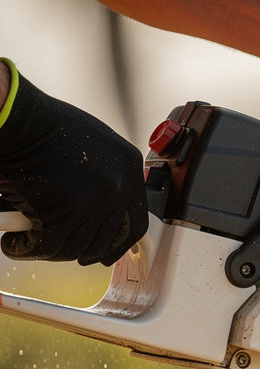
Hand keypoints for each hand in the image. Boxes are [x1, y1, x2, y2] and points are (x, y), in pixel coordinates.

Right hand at [0, 63, 147, 265]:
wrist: (14, 115)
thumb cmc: (42, 126)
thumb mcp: (92, 146)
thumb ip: (104, 174)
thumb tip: (103, 208)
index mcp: (128, 167)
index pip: (136, 222)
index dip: (119, 244)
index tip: (105, 253)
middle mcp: (118, 185)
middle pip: (105, 239)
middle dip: (81, 250)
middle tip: (59, 248)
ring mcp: (95, 200)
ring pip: (77, 247)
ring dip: (51, 251)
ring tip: (29, 242)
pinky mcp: (66, 211)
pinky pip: (48, 246)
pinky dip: (26, 249)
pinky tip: (13, 243)